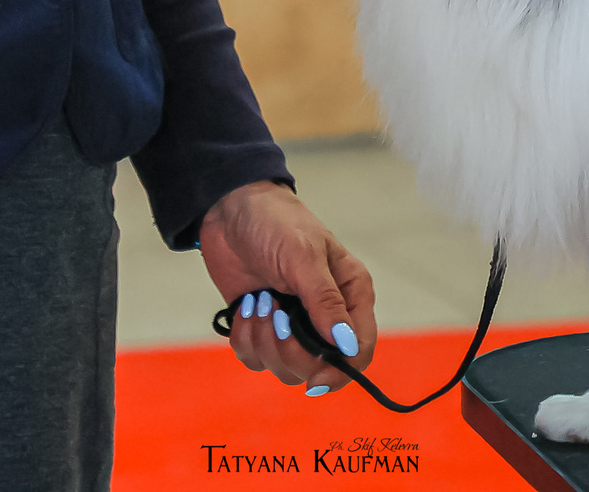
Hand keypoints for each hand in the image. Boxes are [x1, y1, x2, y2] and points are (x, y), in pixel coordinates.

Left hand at [200, 181, 376, 392]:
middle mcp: (324, 315)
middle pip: (319, 367)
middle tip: (275, 313)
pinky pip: (255, 358)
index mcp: (349, 295)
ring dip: (264, 341)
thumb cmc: (276, 222)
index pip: (359, 349)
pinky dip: (245, 337)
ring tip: (258, 302)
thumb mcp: (303, 257)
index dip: (341, 369)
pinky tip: (245, 307)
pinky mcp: (262, 327)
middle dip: (290, 349)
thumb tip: (346, 345)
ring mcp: (291, 324)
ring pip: (285, 367)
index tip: (315, 378)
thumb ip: (324, 302)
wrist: (229, 209)